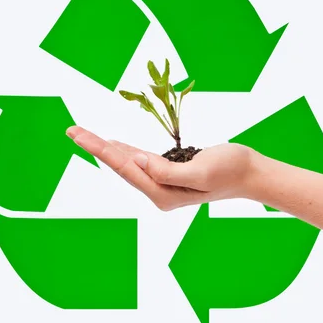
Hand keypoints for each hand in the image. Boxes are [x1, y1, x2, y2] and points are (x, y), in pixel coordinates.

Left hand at [66, 126, 257, 210]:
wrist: (251, 173)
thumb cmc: (231, 170)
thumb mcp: (201, 171)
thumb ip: (168, 171)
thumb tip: (138, 161)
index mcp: (163, 192)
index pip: (125, 167)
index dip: (100, 149)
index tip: (79, 135)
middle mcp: (159, 190)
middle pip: (121, 165)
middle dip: (96, 147)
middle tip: (71, 130)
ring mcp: (164, 182)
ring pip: (128, 162)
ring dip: (107, 148)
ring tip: (84, 135)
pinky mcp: (170, 172)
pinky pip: (141, 160)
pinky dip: (125, 150)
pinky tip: (114, 145)